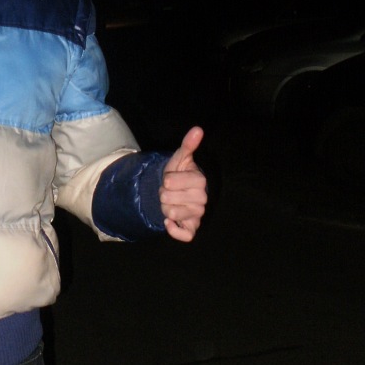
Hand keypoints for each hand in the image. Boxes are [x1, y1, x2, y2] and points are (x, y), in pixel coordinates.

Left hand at [159, 126, 206, 241]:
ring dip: (164, 209)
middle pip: (168, 199)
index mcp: (200, 180)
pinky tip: (170, 222)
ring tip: (170, 203)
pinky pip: (183, 235)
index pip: (170, 182)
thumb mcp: (180, 158)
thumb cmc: (178, 174)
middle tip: (169, 192)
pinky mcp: (193, 229)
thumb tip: (198, 129)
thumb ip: (188, 145)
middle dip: (163, 195)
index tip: (169, 179)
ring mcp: (198, 214)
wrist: (176, 193)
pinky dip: (172, 229)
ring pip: (172, 215)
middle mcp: (202, 199)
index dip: (165, 181)